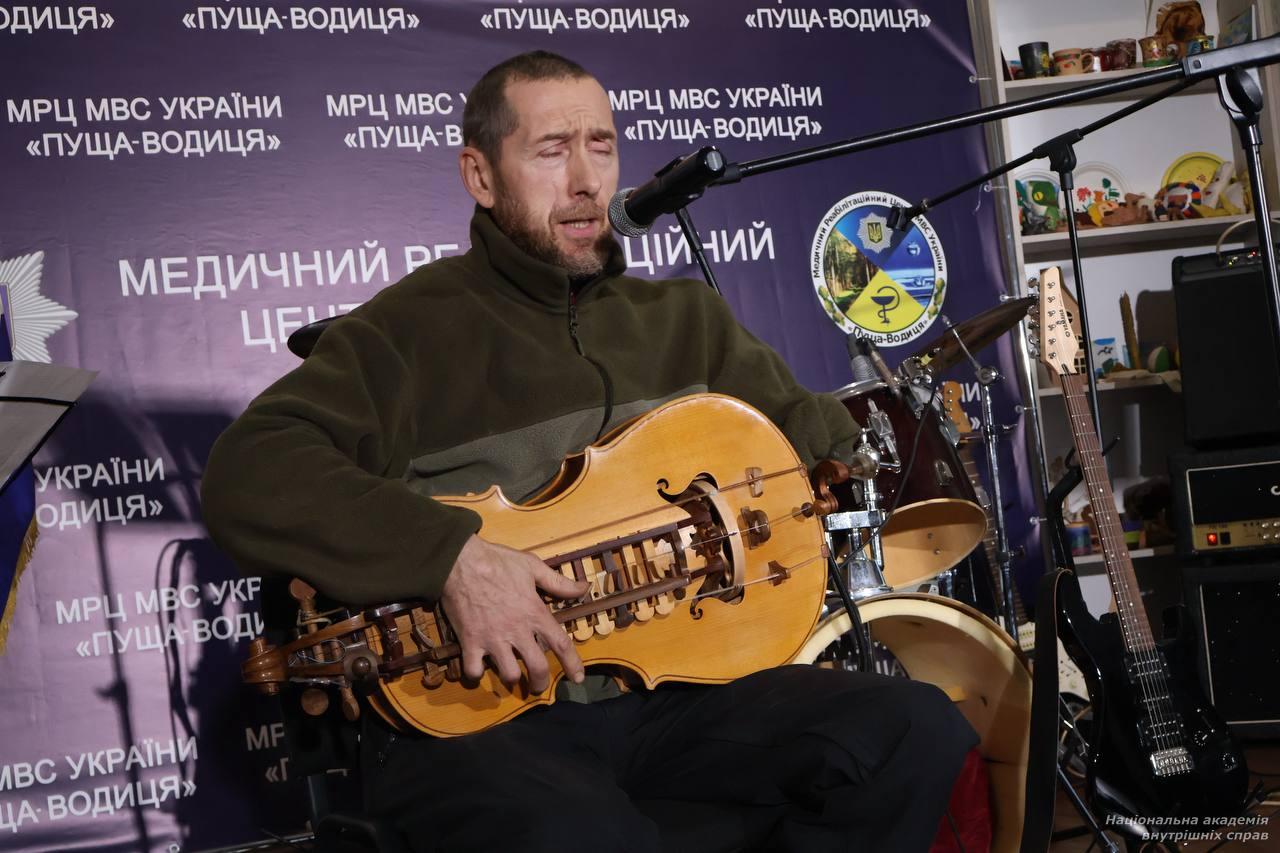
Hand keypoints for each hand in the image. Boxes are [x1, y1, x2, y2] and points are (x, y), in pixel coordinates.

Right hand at [440, 534, 588, 692]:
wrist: (460, 562)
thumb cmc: (498, 562)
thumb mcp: (533, 567)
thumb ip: (559, 582)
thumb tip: (584, 588)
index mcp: (534, 613)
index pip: (561, 644)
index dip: (572, 664)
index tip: (577, 679)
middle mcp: (517, 631)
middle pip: (537, 667)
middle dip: (540, 683)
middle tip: (538, 686)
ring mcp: (492, 639)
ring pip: (508, 674)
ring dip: (512, 679)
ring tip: (511, 675)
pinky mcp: (469, 641)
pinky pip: (474, 670)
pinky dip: (476, 674)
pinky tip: (479, 667)